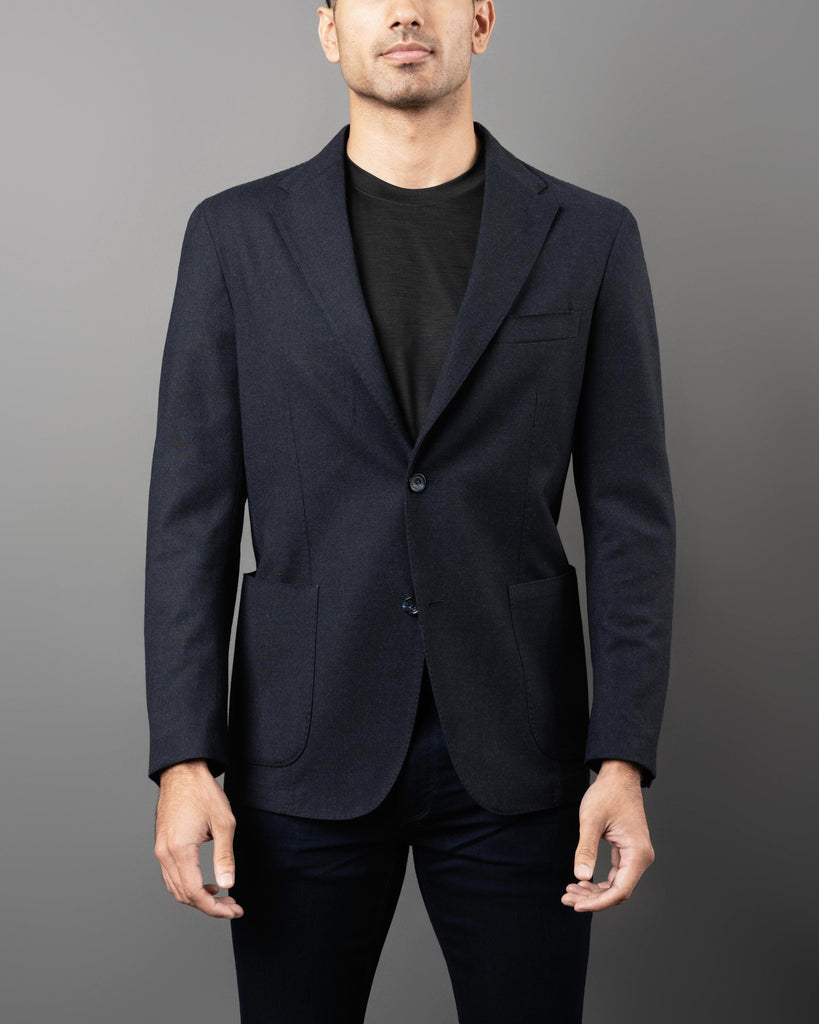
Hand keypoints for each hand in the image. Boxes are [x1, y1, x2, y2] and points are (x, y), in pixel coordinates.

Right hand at [154, 759, 244, 918]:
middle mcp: (165, 854)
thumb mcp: (223, 823)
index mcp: (180, 850)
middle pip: (184, 895)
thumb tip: (228, 884)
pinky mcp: (161, 846)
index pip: (195, 893)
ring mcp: (160, 850)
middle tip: (233, 905)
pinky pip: (171, 876)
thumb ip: (225, 857)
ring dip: (198, 898)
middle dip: (209, 906)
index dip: (215, 907)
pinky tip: (206, 883)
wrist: (182, 771)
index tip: (234, 909)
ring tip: (222, 896)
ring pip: (176, 889)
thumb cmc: (203, 792)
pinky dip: (188, 886)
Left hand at [561, 759, 653, 911]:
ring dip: (594, 892)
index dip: (598, 902)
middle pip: (618, 891)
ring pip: (615, 885)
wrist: (618, 776)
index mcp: (637, 853)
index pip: (620, 890)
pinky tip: (581, 881)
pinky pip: (614, 875)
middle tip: (566, 898)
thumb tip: (581, 876)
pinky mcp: (627, 851)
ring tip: (570, 892)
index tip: (577, 905)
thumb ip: (586, 849)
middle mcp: (640, 858)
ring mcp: (635, 855)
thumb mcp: (591, 821)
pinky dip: (598, 881)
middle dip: (592, 899)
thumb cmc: (607, 794)